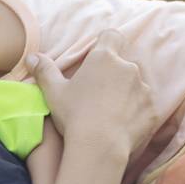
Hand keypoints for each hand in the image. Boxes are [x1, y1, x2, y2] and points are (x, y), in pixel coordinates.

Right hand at [29, 31, 158, 158]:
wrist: (99, 147)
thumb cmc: (74, 115)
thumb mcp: (53, 92)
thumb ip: (44, 70)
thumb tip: (31, 56)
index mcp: (104, 58)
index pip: (111, 36)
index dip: (105, 43)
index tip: (96, 58)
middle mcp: (128, 67)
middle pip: (123, 62)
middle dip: (114, 72)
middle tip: (97, 92)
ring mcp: (144, 88)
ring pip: (137, 83)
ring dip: (127, 91)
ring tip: (111, 111)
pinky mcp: (152, 109)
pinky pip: (145, 105)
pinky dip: (136, 111)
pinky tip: (122, 124)